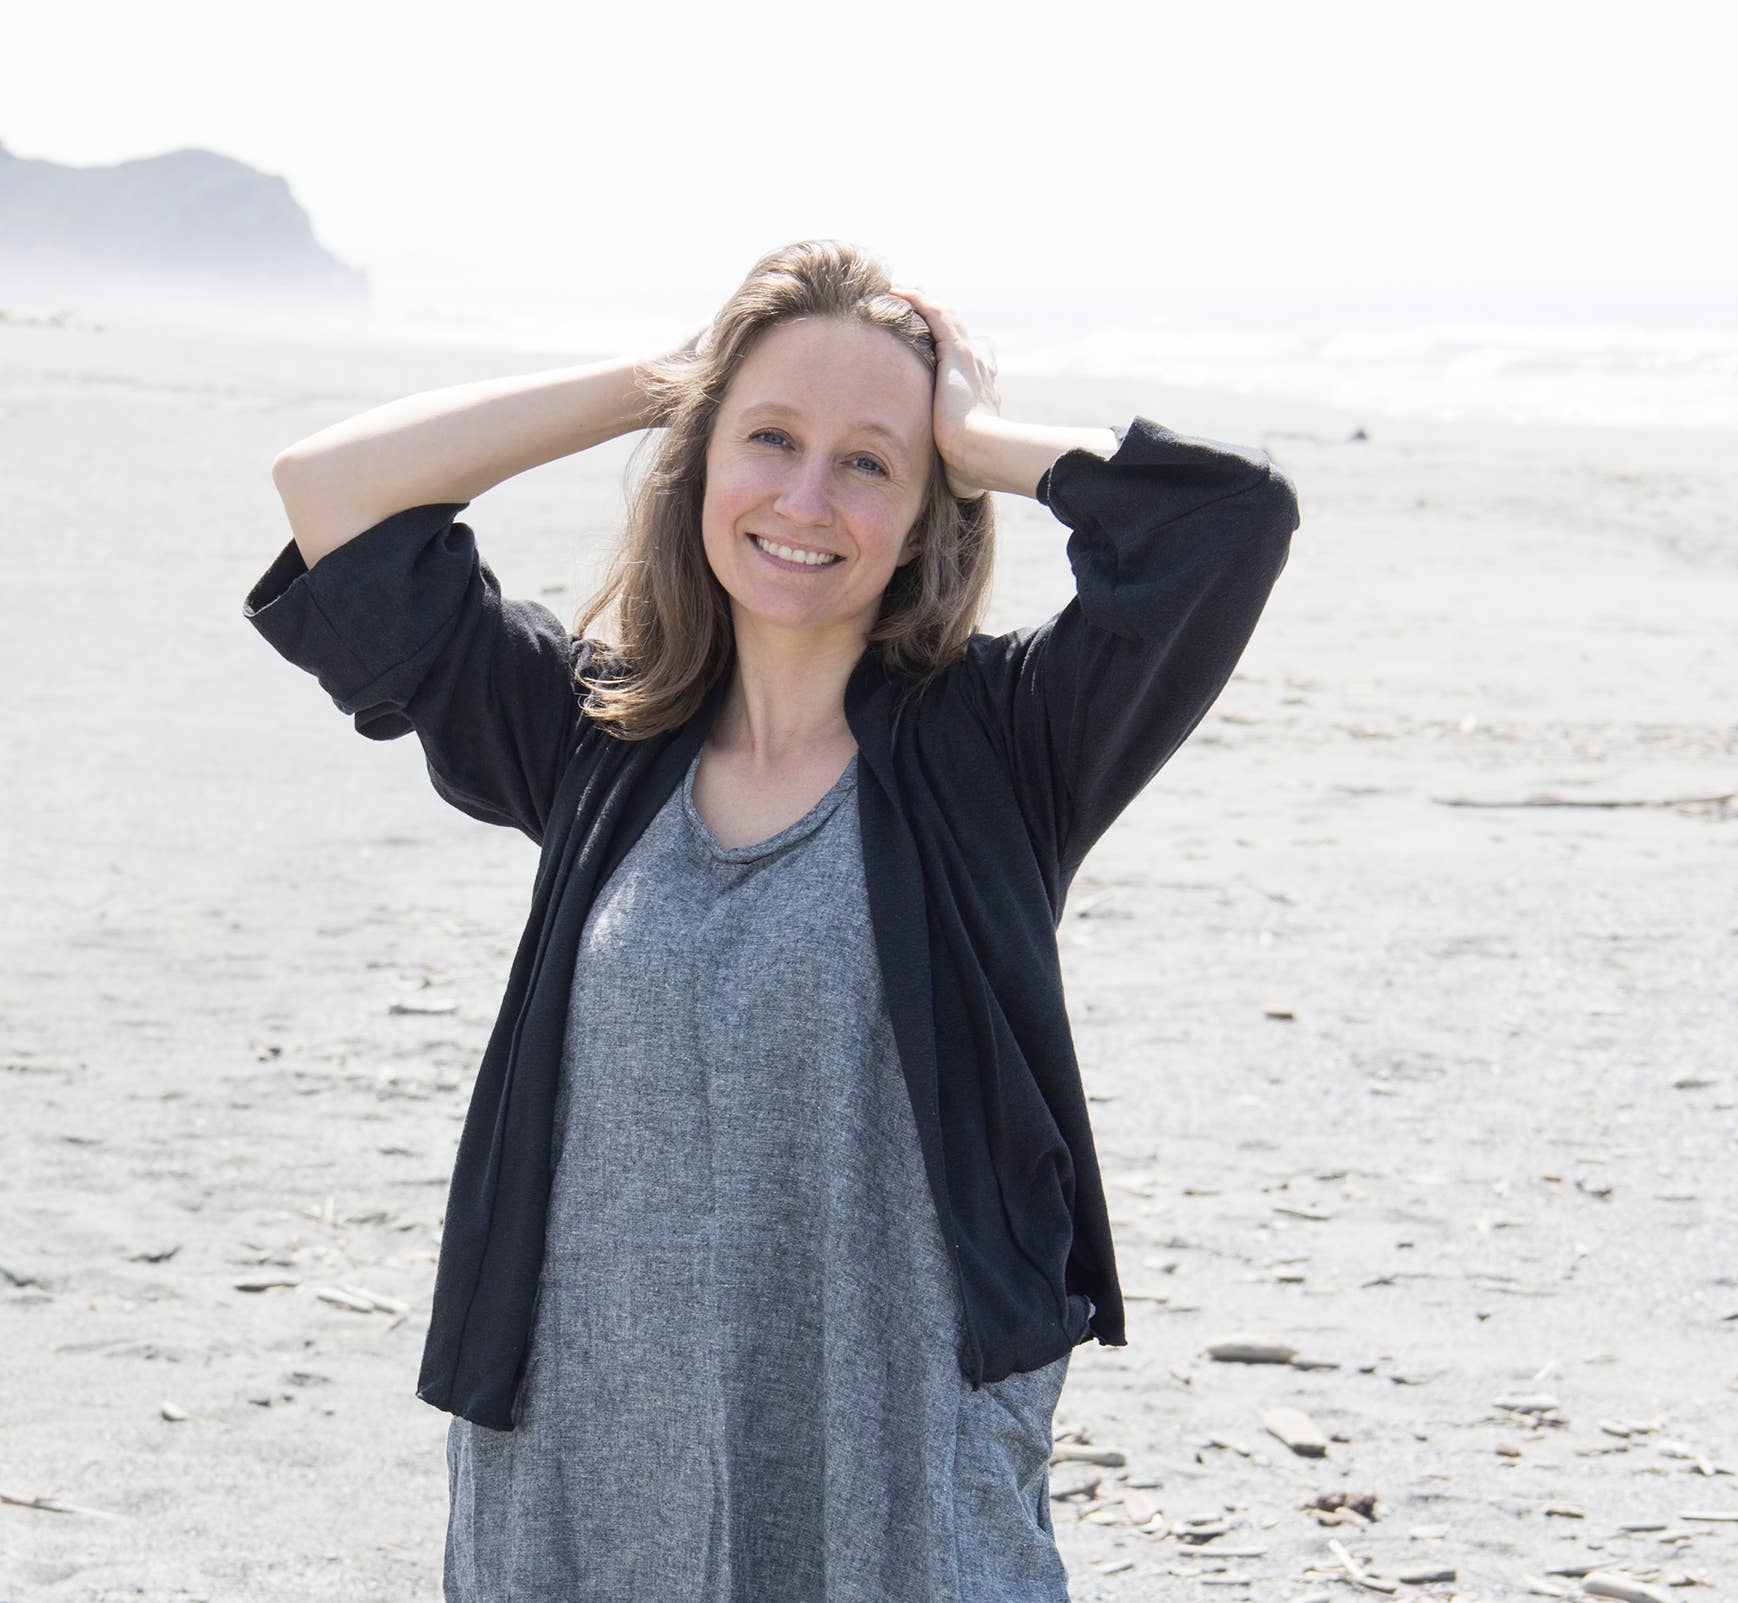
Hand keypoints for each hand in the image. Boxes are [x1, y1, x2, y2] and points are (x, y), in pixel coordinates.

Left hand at [887, 285, 1000, 498]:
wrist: (982, 454)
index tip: (932, 353)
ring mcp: (970, 359)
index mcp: (981, 395)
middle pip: (958, 335)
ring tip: (897, 294)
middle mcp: (979, 371)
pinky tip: (895, 290)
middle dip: (935, 323)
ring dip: (923, 304)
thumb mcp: (957, 466)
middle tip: (910, 312)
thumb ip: (948, 467)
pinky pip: (935, 313)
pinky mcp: (957, 351)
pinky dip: (917, 300)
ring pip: (945, 319)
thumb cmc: (971, 469)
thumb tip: (943, 488)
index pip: (969, 367)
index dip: (952, 356)